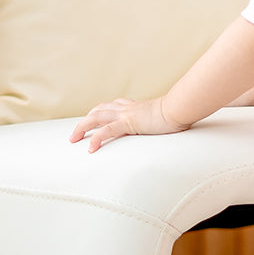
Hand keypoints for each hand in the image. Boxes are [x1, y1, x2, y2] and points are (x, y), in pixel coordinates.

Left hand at [68, 96, 187, 152]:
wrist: (179, 107)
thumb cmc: (178, 112)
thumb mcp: (166, 117)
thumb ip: (161, 121)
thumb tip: (168, 127)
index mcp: (135, 107)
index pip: (112, 106)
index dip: (100, 112)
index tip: (93, 119)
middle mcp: (127, 108)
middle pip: (98, 110)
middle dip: (85, 121)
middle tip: (75, 134)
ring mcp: (126, 114)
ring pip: (96, 117)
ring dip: (82, 127)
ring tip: (74, 139)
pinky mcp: (128, 122)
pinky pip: (107, 131)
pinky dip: (96, 139)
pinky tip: (90, 148)